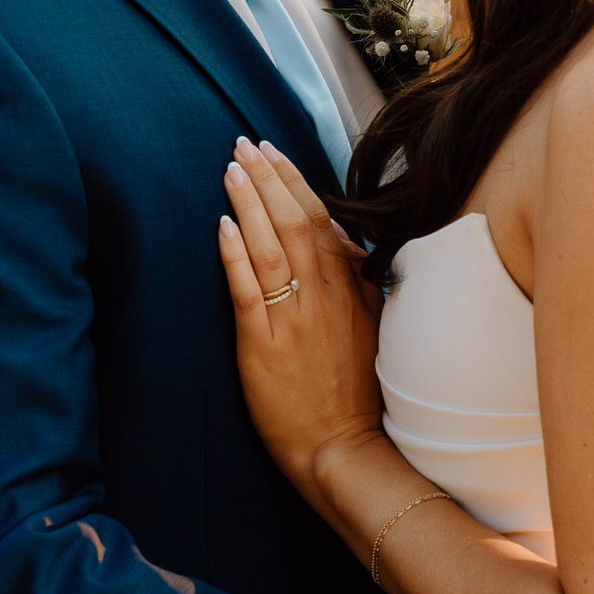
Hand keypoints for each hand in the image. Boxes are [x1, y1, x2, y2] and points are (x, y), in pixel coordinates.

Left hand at [217, 137, 382, 492]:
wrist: (345, 449)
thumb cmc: (357, 398)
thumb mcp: (372, 333)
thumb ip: (359, 287)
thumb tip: (346, 246)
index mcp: (349, 292)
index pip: (322, 221)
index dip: (294, 182)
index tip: (273, 152)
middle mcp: (323, 299)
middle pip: (294, 222)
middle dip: (267, 178)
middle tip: (241, 144)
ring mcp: (294, 321)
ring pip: (271, 248)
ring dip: (249, 203)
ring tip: (229, 169)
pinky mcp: (265, 348)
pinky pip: (248, 292)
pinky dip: (235, 255)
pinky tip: (221, 226)